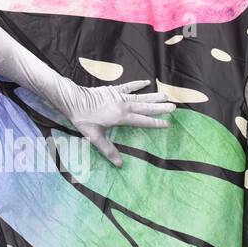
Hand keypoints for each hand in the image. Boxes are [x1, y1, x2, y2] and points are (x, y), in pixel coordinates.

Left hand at [55, 79, 174, 167]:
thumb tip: (120, 164)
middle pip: (145, 107)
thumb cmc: (83, 119)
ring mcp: (119, 96)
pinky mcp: (113, 90)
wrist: (73, 100)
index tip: (168, 124)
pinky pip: (128, 86)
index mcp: (121, 117)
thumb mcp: (95, 137)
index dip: (155, 123)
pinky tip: (147, 82)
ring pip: (140, 96)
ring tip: (166, 96)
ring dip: (153, 97)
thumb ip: (108, 150)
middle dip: (160, 108)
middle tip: (174, 107)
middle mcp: (123, 106)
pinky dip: (137, 84)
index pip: (142, 121)